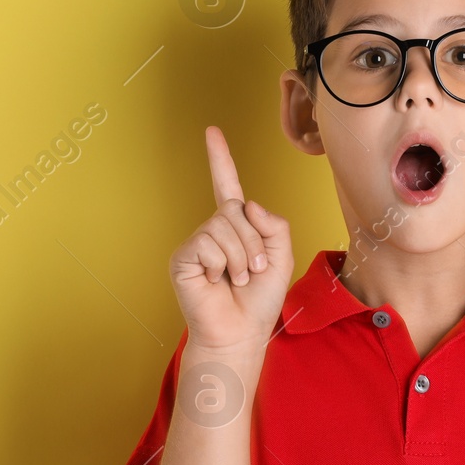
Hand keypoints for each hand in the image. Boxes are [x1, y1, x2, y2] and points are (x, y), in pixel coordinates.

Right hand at [169, 126, 293, 353]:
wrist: (240, 332)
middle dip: (254, 243)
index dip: (220, 159)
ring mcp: (197, 243)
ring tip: (236, 280)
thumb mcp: (281, 258)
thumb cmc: (259, 300)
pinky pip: (208, 243)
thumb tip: (245, 205)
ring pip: (224, 226)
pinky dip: (222, 264)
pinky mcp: (183, 257)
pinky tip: (216, 281)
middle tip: (252, 272)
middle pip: (237, 210)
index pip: (228, 187)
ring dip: (241, 257)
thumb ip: (274, 225)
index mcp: (238, 227)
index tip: (212, 132)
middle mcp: (214, 230)